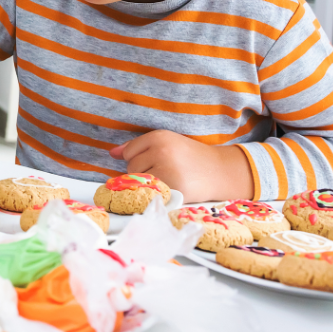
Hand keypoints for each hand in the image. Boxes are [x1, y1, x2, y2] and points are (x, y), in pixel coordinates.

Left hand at [108, 130, 252, 201]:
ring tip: (169, 179)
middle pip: (131, 167)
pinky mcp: (172, 189)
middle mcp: (161, 152)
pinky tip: (170, 188)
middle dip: (143, 171)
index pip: (129, 151)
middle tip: (166, 170)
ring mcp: (166, 171)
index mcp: (159, 137)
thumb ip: (138, 146)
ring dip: (148, 184)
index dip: (139, 158)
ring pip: (139, 181)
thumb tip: (112, 153)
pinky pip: (150, 193)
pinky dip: (155, 194)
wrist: (220, 171)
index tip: (155, 160)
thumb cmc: (190, 157)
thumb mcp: (167, 143)